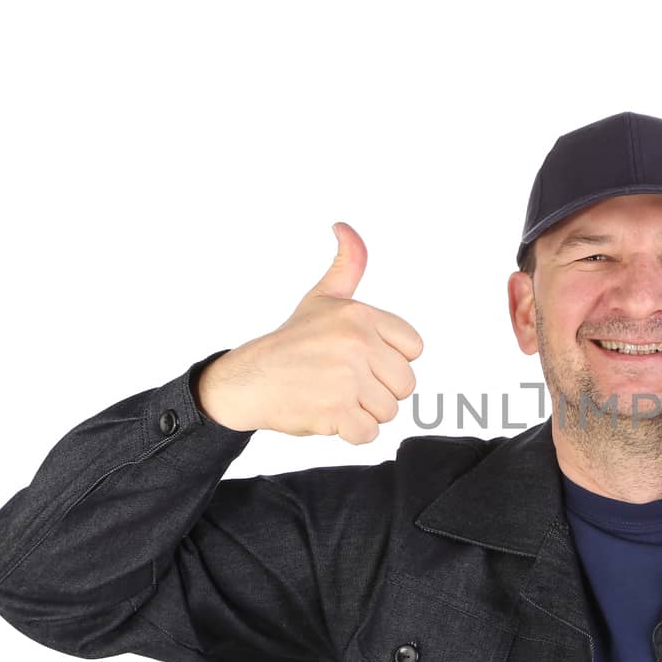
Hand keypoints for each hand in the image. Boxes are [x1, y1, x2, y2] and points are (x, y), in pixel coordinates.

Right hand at [197, 222, 423, 443]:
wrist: (247, 381)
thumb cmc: (290, 342)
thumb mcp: (323, 297)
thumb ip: (348, 264)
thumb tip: (345, 228)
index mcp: (360, 315)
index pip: (414, 348)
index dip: (390, 359)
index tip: (363, 358)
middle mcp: (356, 343)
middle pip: (404, 384)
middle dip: (379, 389)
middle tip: (346, 382)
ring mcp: (347, 378)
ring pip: (389, 410)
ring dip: (364, 411)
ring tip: (335, 396)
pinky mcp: (336, 410)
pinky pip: (369, 433)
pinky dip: (351, 431)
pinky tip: (329, 414)